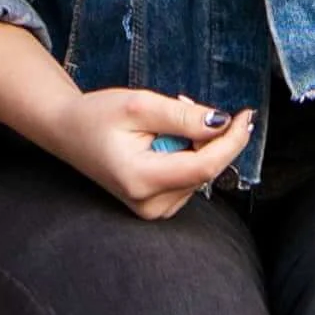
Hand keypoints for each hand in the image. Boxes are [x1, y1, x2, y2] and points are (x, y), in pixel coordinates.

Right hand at [46, 88, 254, 219]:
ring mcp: (154, 210)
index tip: (246, 115)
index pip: (204, 167)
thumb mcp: (140, 105)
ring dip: (195, 144)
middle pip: (205, 169)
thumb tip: (223, 124)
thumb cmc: (97, 116)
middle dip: (207, 135)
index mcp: (141, 180)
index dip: (231, 141)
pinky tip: (164, 141)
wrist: (68, 132)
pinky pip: (190, 178)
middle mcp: (150, 204)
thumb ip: (183, 117)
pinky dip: (187, 155)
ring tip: (163, 123)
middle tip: (182, 105)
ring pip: (201, 173)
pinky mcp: (159, 206)